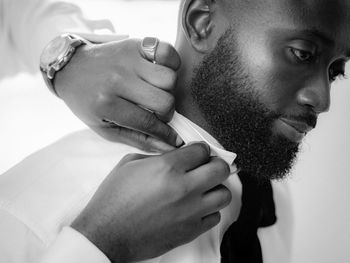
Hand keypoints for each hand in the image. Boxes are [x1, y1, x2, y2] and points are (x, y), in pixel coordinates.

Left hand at [54, 37, 182, 152]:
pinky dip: (171, 63)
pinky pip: (167, 51)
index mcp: (107, 103)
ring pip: (170, 78)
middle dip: (167, 113)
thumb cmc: (88, 102)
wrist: (71, 69)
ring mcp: (128, 58)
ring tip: (157, 93)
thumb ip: (137, 139)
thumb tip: (168, 147)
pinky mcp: (135, 43)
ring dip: (168, 90)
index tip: (174, 139)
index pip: (148, 123)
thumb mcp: (105, 128)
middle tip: (158, 113)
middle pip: (164, 100)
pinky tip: (161, 72)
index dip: (166, 134)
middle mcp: (118, 79)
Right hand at [71, 142, 231, 261]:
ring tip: (202, 189)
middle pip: (221, 169)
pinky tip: (195, 208)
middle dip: (215, 164)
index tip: (196, 153)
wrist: (106, 234)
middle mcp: (184, 188)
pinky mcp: (190, 231)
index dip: (199, 150)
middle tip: (206, 167)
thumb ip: (158, 157)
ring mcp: (190, 211)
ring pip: (224, 194)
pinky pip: (215, 217)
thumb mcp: (130, 164)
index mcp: (167, 167)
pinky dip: (208, 210)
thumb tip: (177, 157)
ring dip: (215, 188)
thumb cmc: (114, 199)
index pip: (202, 150)